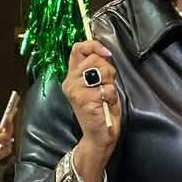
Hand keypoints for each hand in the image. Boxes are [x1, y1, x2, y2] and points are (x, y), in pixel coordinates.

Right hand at [62, 40, 120, 166]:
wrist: (99, 136)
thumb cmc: (102, 111)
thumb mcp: (99, 84)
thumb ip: (97, 68)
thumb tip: (103, 52)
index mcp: (72, 76)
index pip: (78, 49)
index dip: (93, 46)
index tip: (106, 53)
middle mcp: (70, 82)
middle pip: (93, 58)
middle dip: (107, 70)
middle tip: (107, 86)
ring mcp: (75, 90)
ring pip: (100, 70)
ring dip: (110, 83)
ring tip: (105, 96)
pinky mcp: (83, 99)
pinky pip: (106, 88)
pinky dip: (111, 96)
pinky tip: (105, 105)